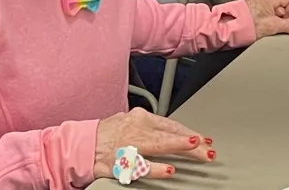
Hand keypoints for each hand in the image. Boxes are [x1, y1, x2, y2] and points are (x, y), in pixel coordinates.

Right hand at [94, 108, 214, 179]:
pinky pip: (142, 165)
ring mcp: (129, 144)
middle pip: (168, 134)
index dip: (188, 131)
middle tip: (207, 147)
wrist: (81, 144)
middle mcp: (136, 128)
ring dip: (177, 145)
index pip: (170, 124)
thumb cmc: (105, 134)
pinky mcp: (121, 161)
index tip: (203, 139)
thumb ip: (149, 127)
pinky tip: (169, 170)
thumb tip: (171, 132)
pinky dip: (157, 168)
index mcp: (140, 118)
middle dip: (190, 141)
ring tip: (194, 147)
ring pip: (158, 144)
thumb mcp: (129, 122)